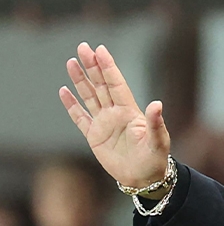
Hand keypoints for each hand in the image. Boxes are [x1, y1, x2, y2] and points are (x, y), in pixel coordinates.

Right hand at [58, 43, 169, 189]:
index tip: (100, 50)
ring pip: (89, 97)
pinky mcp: (94, 136)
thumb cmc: (155, 159)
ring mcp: (104, 124)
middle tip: (83, 47)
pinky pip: (80, 118)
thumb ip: (155, 122)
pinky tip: (64, 91)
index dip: (109, 67)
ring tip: (71, 62)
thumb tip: (157, 103)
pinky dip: (72, 105)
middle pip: (101, 85)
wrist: (144, 178)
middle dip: (92, 66)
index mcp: (130, 111)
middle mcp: (115, 113)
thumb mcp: (158, 141)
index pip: (117, 84)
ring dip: (80, 80)